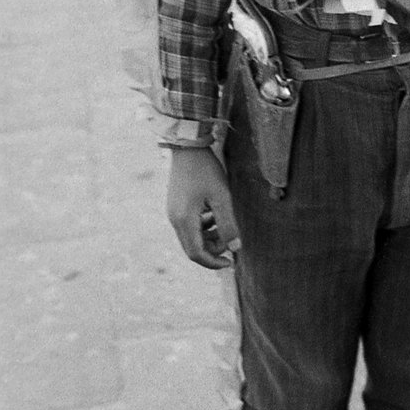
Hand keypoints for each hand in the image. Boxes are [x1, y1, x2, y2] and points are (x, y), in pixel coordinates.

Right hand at [166, 147, 240, 269]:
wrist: (188, 146)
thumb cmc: (206, 170)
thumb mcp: (221, 196)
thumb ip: (228, 224)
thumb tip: (235, 248)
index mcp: (184, 220)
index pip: (196, 254)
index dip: (213, 262)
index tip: (230, 262)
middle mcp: (175, 220)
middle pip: (193, 247)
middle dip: (213, 248)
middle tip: (230, 240)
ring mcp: (173, 212)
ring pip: (191, 236)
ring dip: (209, 236)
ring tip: (224, 223)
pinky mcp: (176, 206)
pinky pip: (189, 225)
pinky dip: (203, 226)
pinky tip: (214, 214)